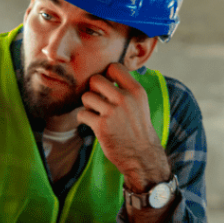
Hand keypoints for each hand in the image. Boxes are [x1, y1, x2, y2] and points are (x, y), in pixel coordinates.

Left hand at [77, 61, 170, 191]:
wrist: (141, 155)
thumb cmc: (137, 129)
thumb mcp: (139, 104)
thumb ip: (125, 89)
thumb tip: (105, 74)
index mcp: (136, 91)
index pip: (114, 67)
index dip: (105, 75)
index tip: (106, 87)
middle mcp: (125, 99)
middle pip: (95, 79)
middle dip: (92, 90)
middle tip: (98, 101)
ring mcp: (113, 112)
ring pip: (86, 97)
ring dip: (87, 106)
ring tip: (96, 114)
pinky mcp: (101, 125)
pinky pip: (81, 114)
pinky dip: (84, 119)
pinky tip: (93, 124)